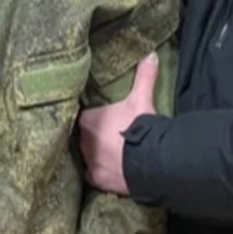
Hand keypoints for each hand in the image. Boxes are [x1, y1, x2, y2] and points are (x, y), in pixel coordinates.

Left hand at [78, 53, 158, 195]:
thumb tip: (151, 53)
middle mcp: (82, 141)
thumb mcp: (142, 99)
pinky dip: (101, 173)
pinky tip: (112, 170)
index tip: (105, 120)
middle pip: (85, 136)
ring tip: (113, 154)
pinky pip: (94, 175)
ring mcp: (88, 161)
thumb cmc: (141, 126)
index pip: (85, 117)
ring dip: (98, 154)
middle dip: (96, 136)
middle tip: (111, 136)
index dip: (95, 118)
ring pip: (88, 155)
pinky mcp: (96, 179)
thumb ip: (144, 76)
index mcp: (88, 120)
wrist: (149, 161)